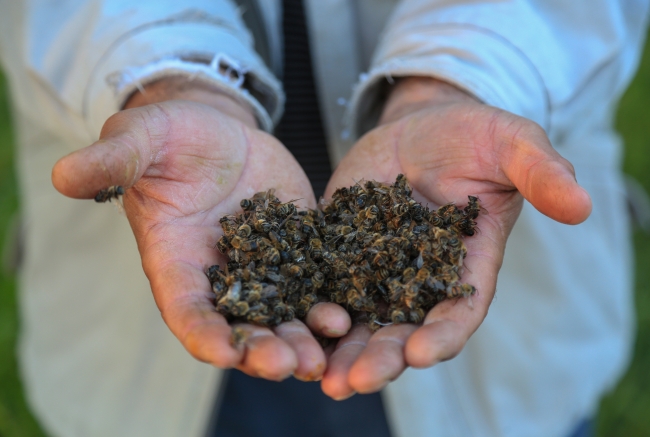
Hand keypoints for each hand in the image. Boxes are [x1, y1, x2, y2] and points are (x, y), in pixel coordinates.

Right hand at [52, 77, 349, 381]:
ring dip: (300, 342)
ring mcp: (263, 268)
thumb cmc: (171, 136)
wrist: (219, 131)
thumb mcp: (142, 140)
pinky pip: (314, 287)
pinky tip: (346, 318)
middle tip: (289, 364)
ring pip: (281, 318)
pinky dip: (328, 307)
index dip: (203, 333)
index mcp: (177, 262)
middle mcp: (220, 277)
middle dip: (262, 350)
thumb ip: (113, 161)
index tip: (223, 352)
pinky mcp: (298, 252)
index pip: (186, 310)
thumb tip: (61, 174)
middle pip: (240, 327)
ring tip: (322, 356)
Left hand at [320, 77, 591, 398]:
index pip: (458, 312)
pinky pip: (324, 283)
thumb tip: (582, 206)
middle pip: (403, 329)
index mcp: (466, 265)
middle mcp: (421, 277)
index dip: (442, 335)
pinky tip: (289, 326)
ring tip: (320, 377)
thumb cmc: (475, 135)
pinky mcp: (341, 248)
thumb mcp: (511, 144)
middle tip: (354, 383)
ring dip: (341, 350)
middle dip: (381, 358)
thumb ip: (541, 172)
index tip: (420, 353)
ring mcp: (377, 266)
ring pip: (360, 318)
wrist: (422, 125)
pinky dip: (311, 308)